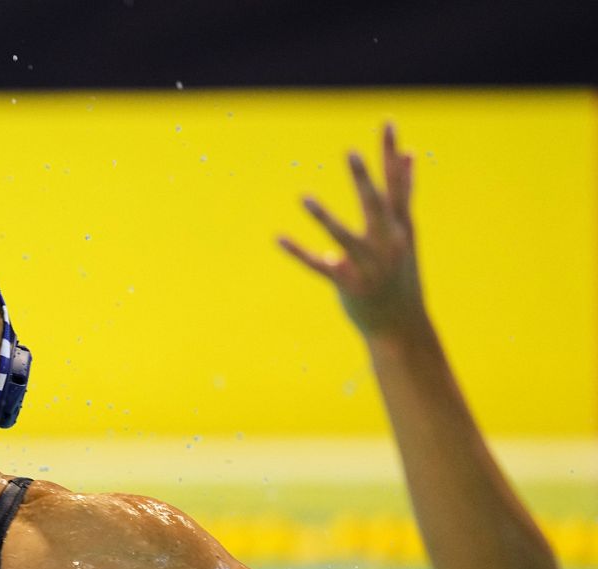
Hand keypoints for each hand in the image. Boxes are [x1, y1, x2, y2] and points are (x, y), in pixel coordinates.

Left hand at [279, 123, 426, 339]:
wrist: (402, 327)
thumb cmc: (400, 273)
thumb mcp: (406, 231)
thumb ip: (403, 193)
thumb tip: (409, 154)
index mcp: (401, 228)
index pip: (398, 184)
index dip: (391, 154)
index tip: (387, 123)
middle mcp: (388, 243)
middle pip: (375, 205)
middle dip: (363, 179)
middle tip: (349, 151)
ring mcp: (370, 266)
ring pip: (344, 237)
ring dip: (324, 217)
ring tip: (303, 196)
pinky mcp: (350, 286)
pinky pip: (320, 267)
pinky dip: (300, 253)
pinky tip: (279, 238)